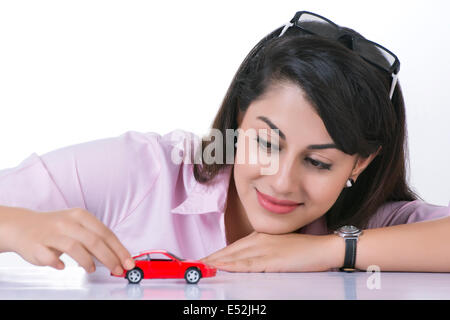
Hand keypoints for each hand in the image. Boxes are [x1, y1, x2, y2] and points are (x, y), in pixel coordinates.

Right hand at [0, 206, 134, 274]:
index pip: (106, 233)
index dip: (119, 249)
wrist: (23, 225)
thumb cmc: (56, 227)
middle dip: (109, 258)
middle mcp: (67, 222)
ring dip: (87, 261)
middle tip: (117, 270)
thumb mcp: (78, 226)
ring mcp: (51, 233)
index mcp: (81, 216)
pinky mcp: (37, 245)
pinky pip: (49, 257)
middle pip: (94, 241)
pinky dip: (57, 263)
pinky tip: (63, 266)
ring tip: (92, 269)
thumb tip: (117, 256)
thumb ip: (96, 239)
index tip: (128, 262)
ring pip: (74, 248)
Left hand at [200, 231, 343, 271]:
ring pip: (234, 257)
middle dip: (211, 259)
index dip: (217, 254)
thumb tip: (248, 262)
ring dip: (216, 263)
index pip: (233, 247)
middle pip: (229, 251)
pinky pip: (248, 264)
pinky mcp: (271, 259)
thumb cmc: (304, 250)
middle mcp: (259, 240)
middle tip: (194, 265)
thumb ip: (263, 253)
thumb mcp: (279, 248)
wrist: (324, 248)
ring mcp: (264, 248)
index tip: (203, 260)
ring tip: (200, 268)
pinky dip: (232, 266)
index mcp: (260, 236)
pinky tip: (221, 268)